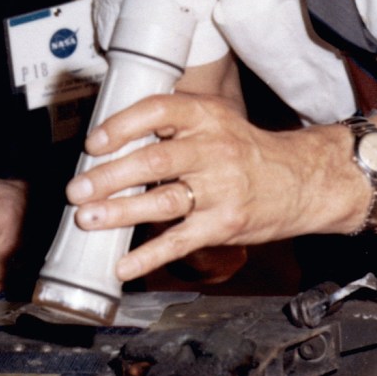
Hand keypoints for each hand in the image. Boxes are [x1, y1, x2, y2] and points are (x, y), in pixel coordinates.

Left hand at [65, 93, 357, 281]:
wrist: (300, 180)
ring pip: (163, 200)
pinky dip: (149, 255)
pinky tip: (123, 264)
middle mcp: (213, 149)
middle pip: (154, 160)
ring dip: (120, 211)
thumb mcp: (214, 121)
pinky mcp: (224, 224)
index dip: (122, 126)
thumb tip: (108, 142)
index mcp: (205, 116)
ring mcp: (220, 189)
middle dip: (109, 177)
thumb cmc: (244, 150)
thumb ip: (170, 126)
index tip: (93, 143)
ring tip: (88, 219)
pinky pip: (181, 241)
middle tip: (76, 189)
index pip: (158, 111)